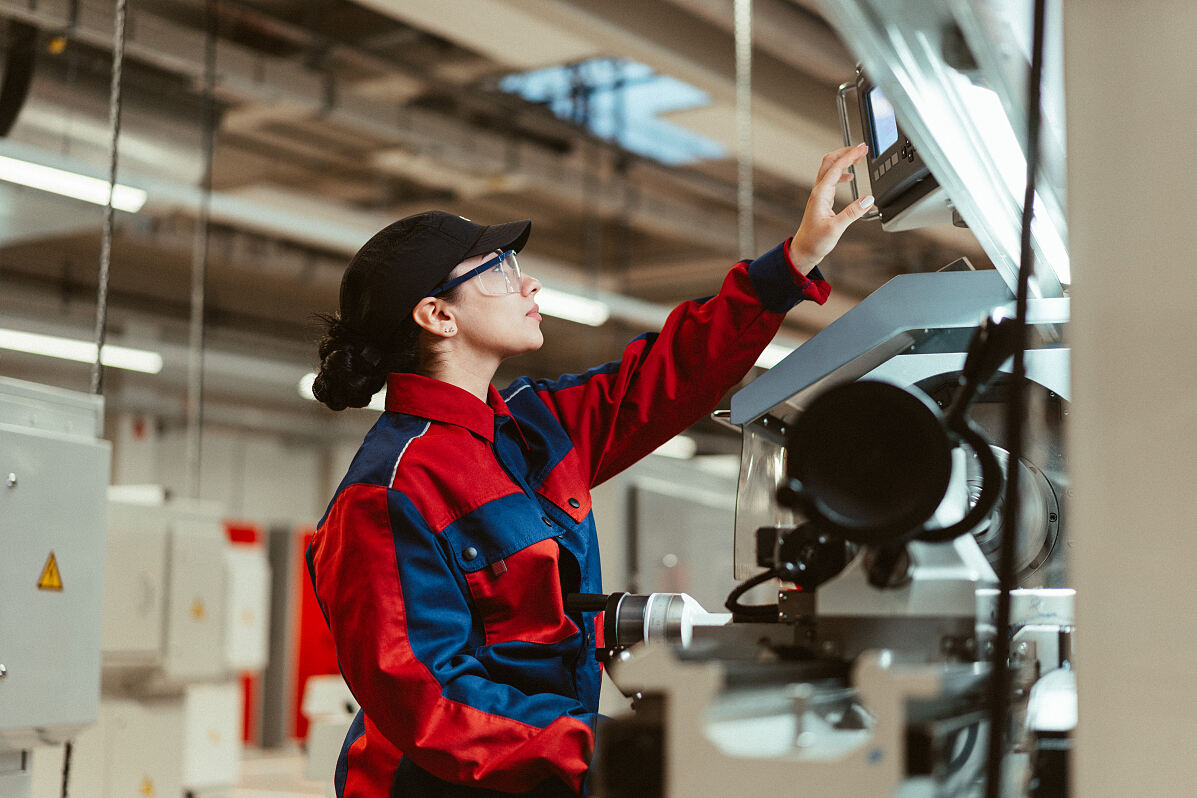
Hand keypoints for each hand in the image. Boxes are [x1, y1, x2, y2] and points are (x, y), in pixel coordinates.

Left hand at [789, 143, 873, 271]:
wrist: (804, 251)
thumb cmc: (815, 241)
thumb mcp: (836, 228)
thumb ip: (853, 213)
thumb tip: (868, 199)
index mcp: (821, 194)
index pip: (836, 168)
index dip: (850, 155)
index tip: (862, 148)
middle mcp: (818, 192)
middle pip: (830, 162)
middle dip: (845, 152)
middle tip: (861, 149)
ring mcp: (819, 195)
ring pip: (830, 170)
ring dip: (844, 161)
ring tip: (858, 158)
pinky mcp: (822, 201)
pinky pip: (831, 181)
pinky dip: (842, 174)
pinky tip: (850, 177)